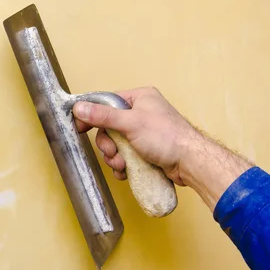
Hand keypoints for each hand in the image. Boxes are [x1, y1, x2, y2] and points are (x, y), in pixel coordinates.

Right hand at [73, 87, 193, 185]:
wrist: (191, 163)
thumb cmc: (167, 137)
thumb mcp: (130, 123)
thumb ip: (103, 116)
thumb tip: (79, 108)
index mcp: (139, 97)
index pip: (107, 102)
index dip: (92, 115)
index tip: (80, 128)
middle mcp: (141, 112)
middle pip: (109, 126)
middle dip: (108, 144)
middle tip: (112, 153)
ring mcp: (144, 132)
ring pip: (116, 143)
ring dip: (114, 157)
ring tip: (122, 165)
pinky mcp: (146, 149)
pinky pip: (125, 155)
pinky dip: (122, 164)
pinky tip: (126, 171)